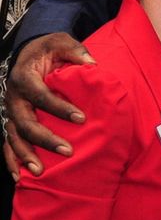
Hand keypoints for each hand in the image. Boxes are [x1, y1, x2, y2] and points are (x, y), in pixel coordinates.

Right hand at [2, 33, 92, 179]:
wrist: (29, 53)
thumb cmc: (47, 50)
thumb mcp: (61, 42)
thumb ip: (76, 51)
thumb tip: (92, 64)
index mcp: (24, 78)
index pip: (41, 96)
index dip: (59, 108)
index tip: (81, 119)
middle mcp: (13, 98)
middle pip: (25, 122)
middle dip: (45, 139)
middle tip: (67, 150)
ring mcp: (10, 112)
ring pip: (13, 137)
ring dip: (26, 155)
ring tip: (41, 171)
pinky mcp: (11, 121)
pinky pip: (8, 143)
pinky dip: (11, 160)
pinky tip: (20, 176)